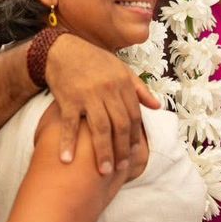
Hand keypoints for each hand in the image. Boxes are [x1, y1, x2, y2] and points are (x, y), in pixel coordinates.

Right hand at [43, 36, 159, 174]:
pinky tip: (67, 160)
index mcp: (123, 84)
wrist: (62, 49)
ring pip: (100, 128)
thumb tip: (157, 107)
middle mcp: (108, 90)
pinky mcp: (68, 99)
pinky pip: (70, 125)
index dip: (135, 136)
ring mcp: (88, 95)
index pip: (134, 116)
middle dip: (122, 150)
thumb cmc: (94, 61)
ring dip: (103, 152)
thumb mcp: (121, 70)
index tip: (134, 153)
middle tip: (121, 168)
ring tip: (104, 172)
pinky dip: (68, 143)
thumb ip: (139, 89)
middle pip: (120, 125)